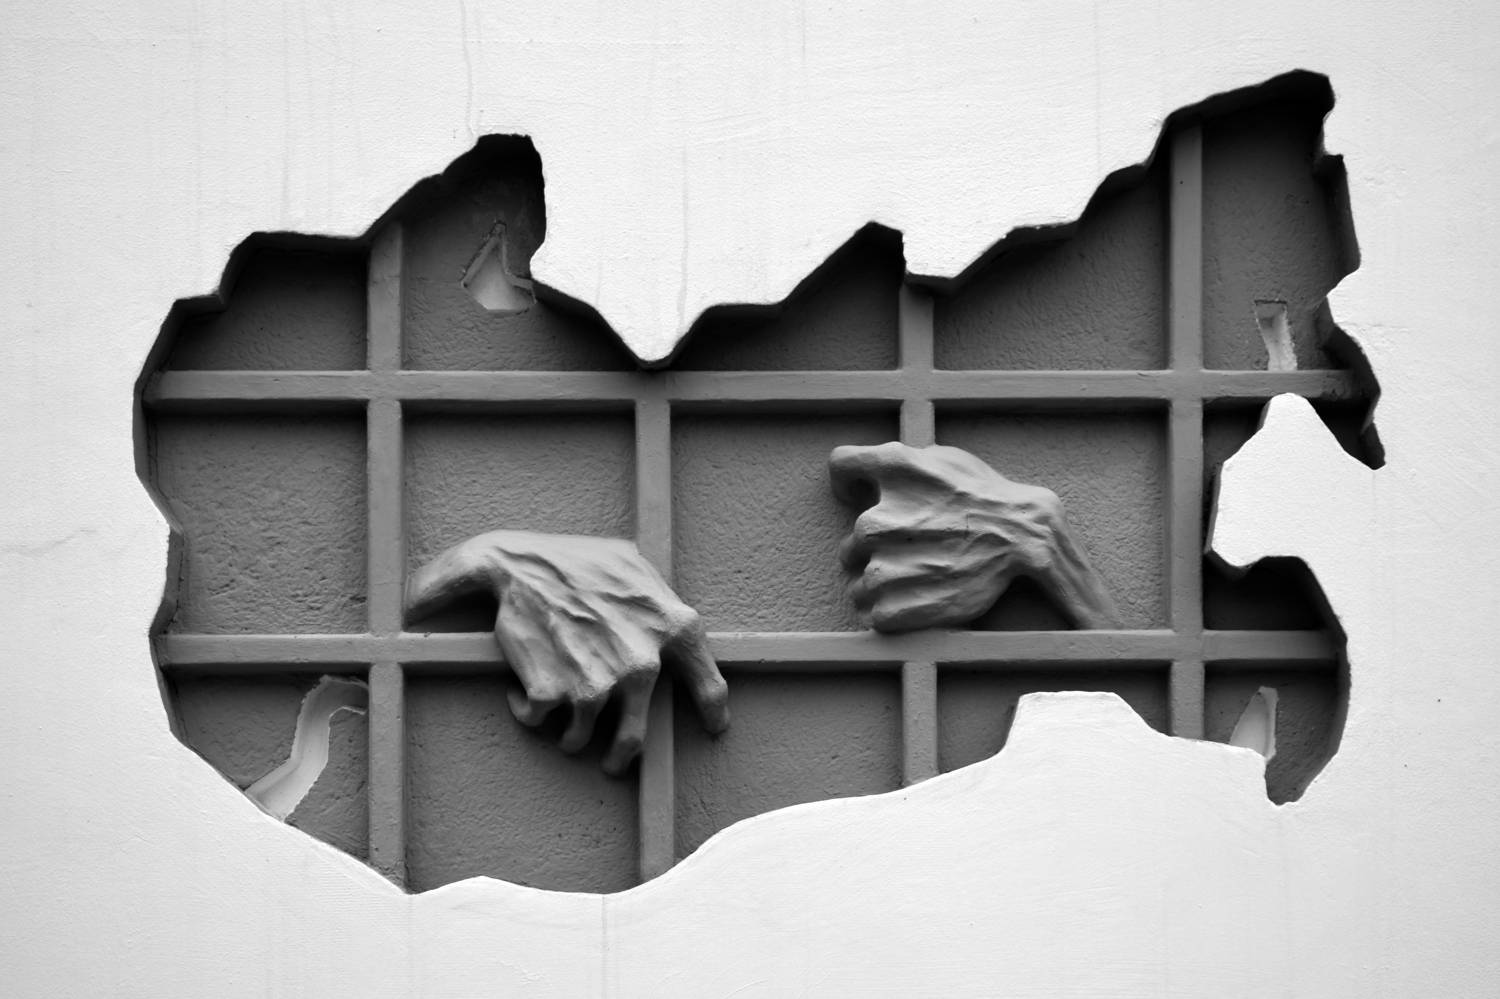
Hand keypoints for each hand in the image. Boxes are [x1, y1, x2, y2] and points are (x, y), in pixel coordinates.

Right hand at [405, 531, 728, 774]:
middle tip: (613, 763)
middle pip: (635, 739)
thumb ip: (661, 603)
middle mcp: (642, 666)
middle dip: (622, 757)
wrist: (521, 562)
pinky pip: (539, 720)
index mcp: (673, 630)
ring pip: (580, 737)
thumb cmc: (581, 559)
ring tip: (559, 723)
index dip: (711, 712)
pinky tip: (523, 696)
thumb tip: (674, 618)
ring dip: (569, 737)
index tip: (713, 727)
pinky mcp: (550, 692)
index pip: (709, 687)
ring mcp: (597, 684)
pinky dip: (528, 712)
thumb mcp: (637, 570)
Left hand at [828, 442, 1120, 631]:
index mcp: (892, 472)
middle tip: (908, 554)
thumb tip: (865, 478)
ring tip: (914, 583)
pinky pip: (873, 614)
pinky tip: (916, 601)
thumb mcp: (943, 459)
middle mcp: (878, 518)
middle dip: (873, 552)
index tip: (859, 496)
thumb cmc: (986, 498)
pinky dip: (889, 614)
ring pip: (858, 584)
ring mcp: (885, 565)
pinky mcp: (896, 605)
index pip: (841, 467)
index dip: (848, 485)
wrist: (1026, 537)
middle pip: (850, 543)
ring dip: (878, 587)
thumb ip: (900, 466)